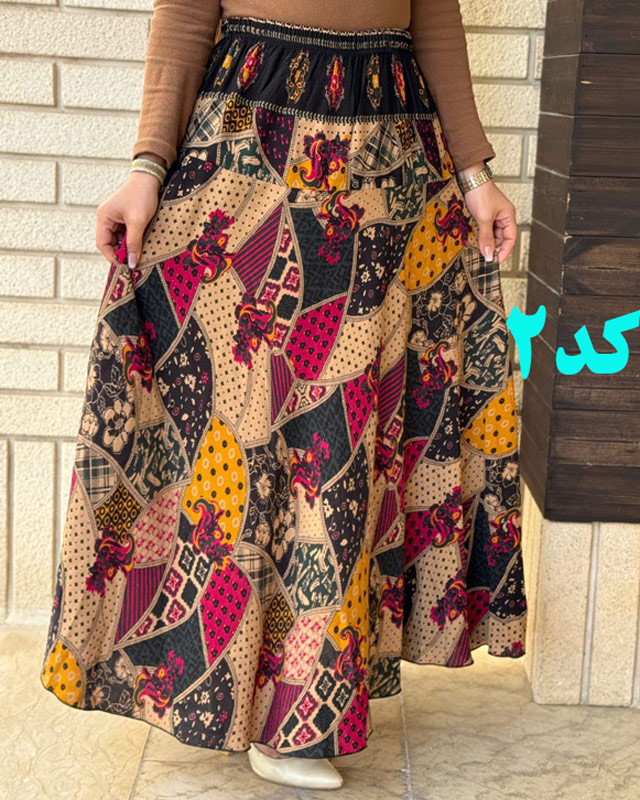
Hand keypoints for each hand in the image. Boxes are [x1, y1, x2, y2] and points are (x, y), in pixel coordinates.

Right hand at [95, 154, 165, 268]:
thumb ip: (134, 243)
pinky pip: (126, 235)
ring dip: (129, 247)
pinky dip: (133, 241)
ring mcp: (116, 219)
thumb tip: (131, 263)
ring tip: (140, 254)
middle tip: (134, 264)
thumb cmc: (141, 196)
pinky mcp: (125, 219)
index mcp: (103, 218)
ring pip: (120, 240)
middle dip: (121, 253)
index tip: (125, 267)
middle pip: (110, 244)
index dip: (113, 257)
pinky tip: (142, 245)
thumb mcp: (138, 222)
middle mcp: (106, 219)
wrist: (150, 178)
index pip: (103, 244)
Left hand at [457, 161, 516, 265]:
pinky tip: (473, 238)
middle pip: (501, 238)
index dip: (504, 251)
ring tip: (476, 246)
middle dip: (492, 247)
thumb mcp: (484, 218)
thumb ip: (486, 237)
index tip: (495, 261)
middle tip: (482, 255)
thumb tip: (488, 255)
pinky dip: (480, 235)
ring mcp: (493, 216)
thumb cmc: (481, 193)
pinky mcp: (483, 215)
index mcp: (508, 216)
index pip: (510, 239)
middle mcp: (503, 217)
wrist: (470, 179)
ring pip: (491, 235)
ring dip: (485, 241)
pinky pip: (484, 229)